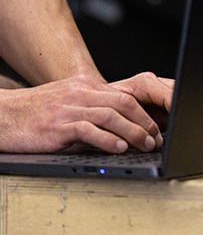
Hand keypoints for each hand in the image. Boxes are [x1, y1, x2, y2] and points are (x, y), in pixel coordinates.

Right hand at [0, 73, 171, 153]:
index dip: (144, 113)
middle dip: (144, 122)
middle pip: (123, 103)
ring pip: (110, 116)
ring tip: (145, 145)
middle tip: (155, 139)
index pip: (124, 96)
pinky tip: (119, 147)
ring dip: (133, 132)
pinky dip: (107, 139)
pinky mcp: (56, 126)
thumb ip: (94, 108)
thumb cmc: (36, 111)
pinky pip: (88, 130)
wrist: (2, 114)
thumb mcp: (69, 102)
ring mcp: (68, 108)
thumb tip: (123, 126)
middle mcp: (79, 93)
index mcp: (85, 86)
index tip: (155, 129)